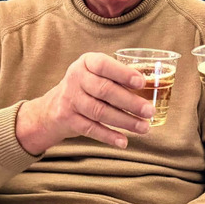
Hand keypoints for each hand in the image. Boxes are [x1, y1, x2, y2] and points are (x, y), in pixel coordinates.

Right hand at [15, 52, 154, 154]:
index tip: (142, 82)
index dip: (123, 73)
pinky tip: (124, 141)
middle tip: (149, 111)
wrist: (52, 107)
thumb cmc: (86, 86)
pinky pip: (91, 129)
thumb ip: (118, 77)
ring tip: (144, 128)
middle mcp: (75, 78)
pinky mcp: (67, 119)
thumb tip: (152, 85)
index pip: (104, 65)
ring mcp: (70, 99)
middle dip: (130, 102)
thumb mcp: (96, 73)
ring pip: (100, 111)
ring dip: (124, 121)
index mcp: (86, 62)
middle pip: (104, 91)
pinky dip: (109, 136)